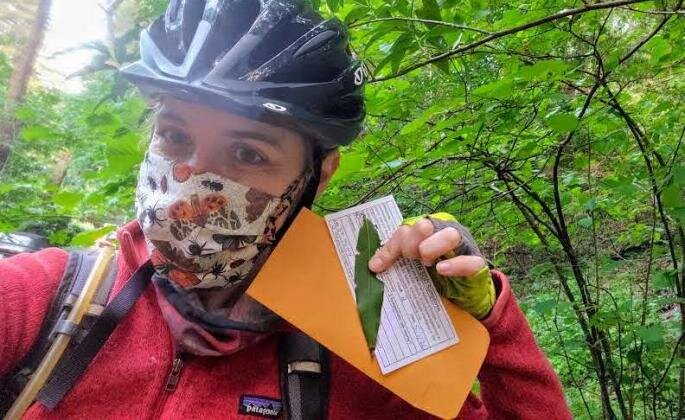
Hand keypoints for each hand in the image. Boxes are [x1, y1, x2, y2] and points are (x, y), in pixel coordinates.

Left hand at [368, 214, 494, 319]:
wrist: (464, 296)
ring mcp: (462, 246)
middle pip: (426, 225)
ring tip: (425, 262)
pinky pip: (469, 260)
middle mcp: (443, 233)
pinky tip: (441, 269)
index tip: (377, 267)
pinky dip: (455, 264)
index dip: (392, 246)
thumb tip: (373, 266)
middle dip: (413, 242)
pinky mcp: (476, 263)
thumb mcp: (412, 267)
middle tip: (411, 259)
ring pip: (450, 235)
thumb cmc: (435, 276)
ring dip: (433, 246)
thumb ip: (396, 260)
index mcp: (425, 233)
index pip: (405, 230)